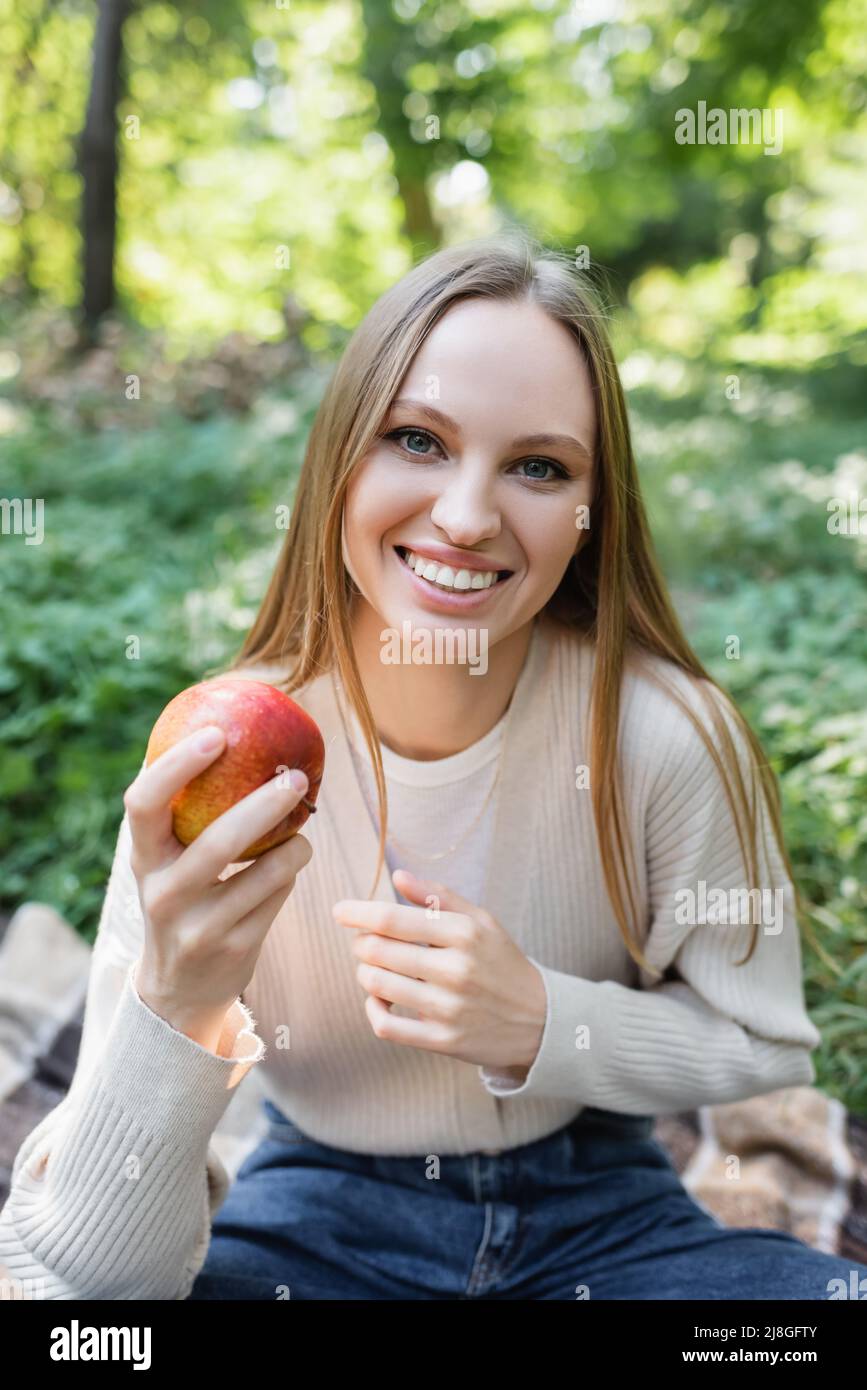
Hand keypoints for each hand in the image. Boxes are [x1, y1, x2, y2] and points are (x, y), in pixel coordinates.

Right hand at [125, 725, 313, 1050]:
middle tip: (296, 777)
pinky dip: (291, 873)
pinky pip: (279, 896)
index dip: (176, 765)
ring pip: (266, 871)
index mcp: (144, 859)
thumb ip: (186, 815)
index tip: (216, 734)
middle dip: (265, 803)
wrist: (179, 989)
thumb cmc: (182, 899)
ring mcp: (199, 926)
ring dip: (295, 844)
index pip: (144, 803)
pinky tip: (290, 864)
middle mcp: (164, 893)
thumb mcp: (167, 862)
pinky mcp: (235, 949)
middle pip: (220, 840)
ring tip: (302, 828)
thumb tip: (227, 733)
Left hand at [332, 868, 546, 1071]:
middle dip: (361, 943)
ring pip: (377, 985)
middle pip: (378, 951)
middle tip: (365, 943)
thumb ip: (439, 896)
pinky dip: (372, 1010)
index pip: (393, 919)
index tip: (339, 911)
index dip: (358, 913)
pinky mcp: (442, 1040)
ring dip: (365, 973)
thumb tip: (398, 877)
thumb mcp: (482, 921)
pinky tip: (379, 1001)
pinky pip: (385, 1025)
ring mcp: (448, 1008)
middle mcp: (455, 969)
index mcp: (464, 933)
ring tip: (375, 968)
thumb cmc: (503, 964)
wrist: (540, 1021)